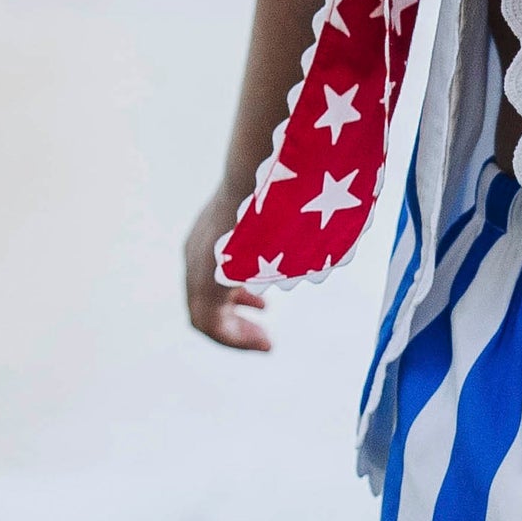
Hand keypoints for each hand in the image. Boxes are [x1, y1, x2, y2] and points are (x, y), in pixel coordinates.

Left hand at [184, 190, 271, 350]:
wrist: (256, 176)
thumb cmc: (277, 188)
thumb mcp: (278, 211)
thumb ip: (287, 228)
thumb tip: (326, 227)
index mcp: (210, 236)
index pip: (215, 277)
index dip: (240, 297)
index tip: (266, 306)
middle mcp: (196, 255)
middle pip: (209, 300)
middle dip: (239, 319)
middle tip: (265, 335)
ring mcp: (195, 270)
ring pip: (208, 318)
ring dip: (238, 334)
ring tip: (266, 344)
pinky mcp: (202, 285)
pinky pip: (210, 325)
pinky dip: (235, 338)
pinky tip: (263, 343)